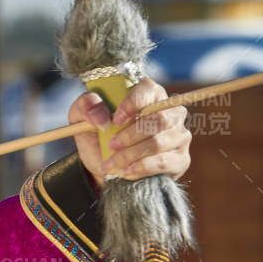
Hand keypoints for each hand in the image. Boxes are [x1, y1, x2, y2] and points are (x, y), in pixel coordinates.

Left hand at [70, 79, 192, 188]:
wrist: (105, 167)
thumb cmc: (98, 136)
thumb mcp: (82, 118)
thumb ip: (85, 105)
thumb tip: (100, 115)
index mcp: (148, 94)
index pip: (149, 89)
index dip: (133, 103)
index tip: (115, 120)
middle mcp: (169, 112)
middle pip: (159, 118)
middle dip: (130, 135)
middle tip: (110, 145)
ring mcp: (178, 135)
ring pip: (159, 142)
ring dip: (131, 155)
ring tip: (111, 163)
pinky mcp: (180, 159)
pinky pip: (164, 162)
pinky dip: (141, 168)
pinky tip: (125, 172)